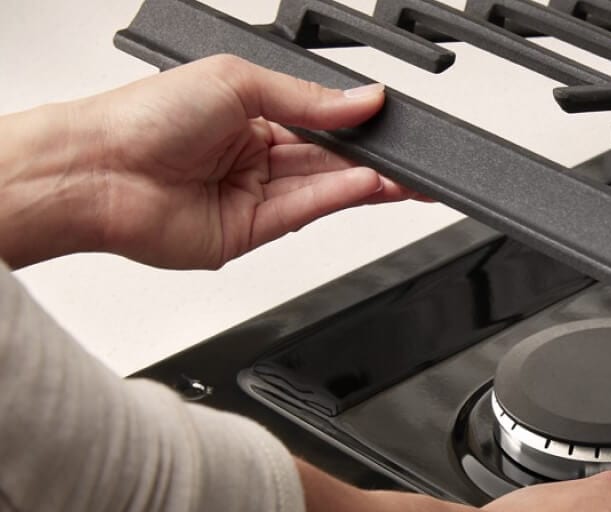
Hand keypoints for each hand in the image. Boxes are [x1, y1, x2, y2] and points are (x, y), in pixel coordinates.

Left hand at [0, 54, 417, 268]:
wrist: (98, 171)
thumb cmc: (143, 116)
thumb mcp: (238, 82)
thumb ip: (307, 98)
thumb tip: (363, 99)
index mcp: (246, 112)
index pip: (318, 121)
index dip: (356, 124)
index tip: (392, 123)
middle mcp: (250, 156)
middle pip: (328, 159)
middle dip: (374, 159)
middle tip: (414, 159)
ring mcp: (251, 195)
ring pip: (323, 188)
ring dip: (367, 182)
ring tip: (404, 177)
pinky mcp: (249, 233)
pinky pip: (305, 212)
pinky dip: (338, 199)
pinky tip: (368, 186)